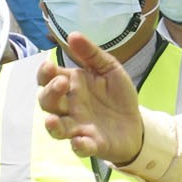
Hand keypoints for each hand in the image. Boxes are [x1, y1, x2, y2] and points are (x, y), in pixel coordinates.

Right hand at [37, 31, 144, 163]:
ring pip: (57, 128)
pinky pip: (80, 147)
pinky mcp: (92, 143)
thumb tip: (73, 34)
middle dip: (50, 93)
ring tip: (52, 120)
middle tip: (62, 83)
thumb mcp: (109, 69)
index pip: (47, 79)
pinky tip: (81, 140)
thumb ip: (91, 54)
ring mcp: (78, 126)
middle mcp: (69, 107)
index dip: (44, 73)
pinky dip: (79, 145)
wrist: (137, 122)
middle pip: (47, 102)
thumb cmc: (118, 95)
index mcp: (71, 85)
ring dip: (53, 125)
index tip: (50, 66)